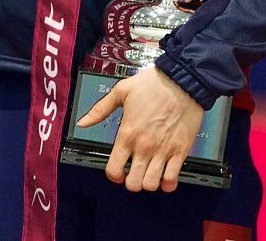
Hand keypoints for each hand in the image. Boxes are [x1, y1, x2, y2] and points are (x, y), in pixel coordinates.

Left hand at [77, 66, 203, 192]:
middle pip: (133, 183)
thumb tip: (83, 122)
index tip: (118, 171)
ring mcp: (162, 151)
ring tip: (149, 173)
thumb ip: (100, 109)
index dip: (114, 175)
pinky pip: (172, 179)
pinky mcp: (180, 151)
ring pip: (151, 184)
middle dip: (131, 181)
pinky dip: (167, 183)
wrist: (182, 80)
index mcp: (127, 133)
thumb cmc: (153, 84)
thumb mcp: (121, 91)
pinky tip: (165, 174)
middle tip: (134, 173)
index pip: (114, 169)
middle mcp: (144, 146)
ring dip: (149, 182)